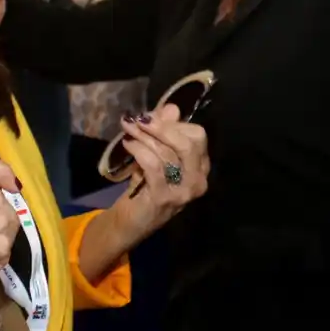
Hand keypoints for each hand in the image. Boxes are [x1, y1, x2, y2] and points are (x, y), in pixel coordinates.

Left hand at [117, 103, 208, 230]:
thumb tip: (171, 108)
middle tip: (139, 120)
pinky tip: (128, 145)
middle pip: (189, 143)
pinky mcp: (164, 198)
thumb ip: (164, 133)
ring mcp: (184, 192)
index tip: (149, 117)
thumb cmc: (145, 188)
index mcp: (201, 168)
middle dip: (162, 127)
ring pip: (168, 153)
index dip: (173, 123)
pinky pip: (154, 165)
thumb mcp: (156, 156)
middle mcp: (198, 181)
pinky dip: (140, 150)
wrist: (130, 223)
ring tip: (129, 130)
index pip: (197, 136)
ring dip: (144, 137)